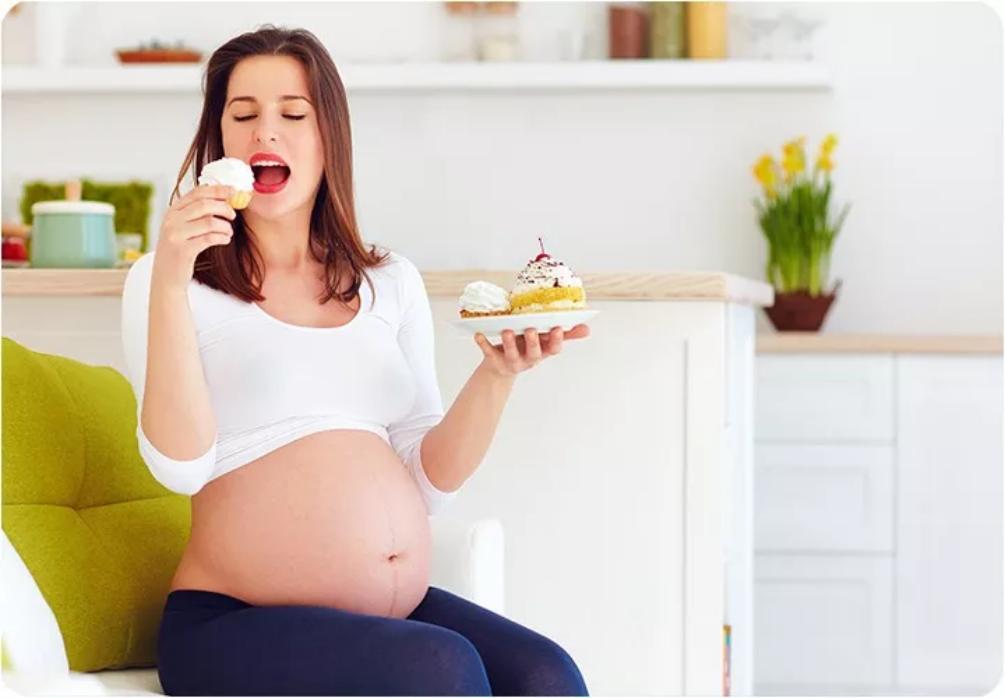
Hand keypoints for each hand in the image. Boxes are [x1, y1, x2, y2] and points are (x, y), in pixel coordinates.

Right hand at [151, 184, 236, 290]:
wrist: (166, 278)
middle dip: (224, 208)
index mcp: (172, 211)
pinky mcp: (183, 250)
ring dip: (225, 226)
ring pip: (210, 222)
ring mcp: (175, 235)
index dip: (217, 190)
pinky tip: (225, 240)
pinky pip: (210, 238)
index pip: (197, 193)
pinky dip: (222, 237)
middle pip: (205, 205)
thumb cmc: (180, 251)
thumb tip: (223, 198)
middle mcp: (171, 220)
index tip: (233, 191)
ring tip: (228, 232)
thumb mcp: (182, 228)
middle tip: (233, 214)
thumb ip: (196, 213)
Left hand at [474, 324, 589, 376]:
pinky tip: (478, 334)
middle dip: (533, 342)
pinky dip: (483, 343)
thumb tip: (587, 329)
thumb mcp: (545, 342)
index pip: (553, 350)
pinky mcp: (494, 360)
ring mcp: (511, 361)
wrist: (501, 366)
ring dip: (509, 342)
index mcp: (542, 352)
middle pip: (533, 353)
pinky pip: (488, 352)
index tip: (558, 328)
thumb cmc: (526, 347)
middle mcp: (528, 359)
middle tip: (531, 329)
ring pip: (511, 354)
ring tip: (507, 330)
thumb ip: (565, 335)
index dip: (556, 341)